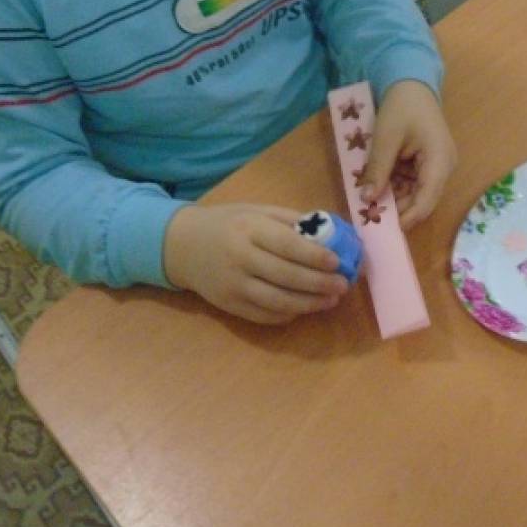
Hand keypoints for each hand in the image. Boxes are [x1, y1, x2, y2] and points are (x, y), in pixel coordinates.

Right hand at [163, 204, 349, 324]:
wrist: (183, 246)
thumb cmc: (228, 224)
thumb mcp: (256, 211)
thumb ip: (290, 220)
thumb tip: (330, 233)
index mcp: (249, 229)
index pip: (288, 245)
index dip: (315, 256)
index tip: (338, 262)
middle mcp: (240, 258)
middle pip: (286, 276)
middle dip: (319, 283)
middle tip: (343, 286)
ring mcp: (233, 285)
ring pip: (277, 301)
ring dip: (309, 304)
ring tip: (331, 300)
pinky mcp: (229, 306)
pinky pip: (264, 316)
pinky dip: (288, 315)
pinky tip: (303, 308)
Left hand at [361, 79, 456, 228]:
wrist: (411, 84)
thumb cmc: (401, 107)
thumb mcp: (385, 137)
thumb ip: (377, 169)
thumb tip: (367, 199)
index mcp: (440, 161)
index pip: (426, 200)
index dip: (407, 218)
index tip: (385, 229)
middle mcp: (443, 168)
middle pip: (422, 200)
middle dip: (397, 209)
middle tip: (370, 217)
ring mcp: (436, 166)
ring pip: (415, 194)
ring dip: (394, 198)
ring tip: (369, 203)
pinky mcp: (427, 164)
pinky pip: (412, 183)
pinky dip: (395, 186)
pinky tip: (377, 188)